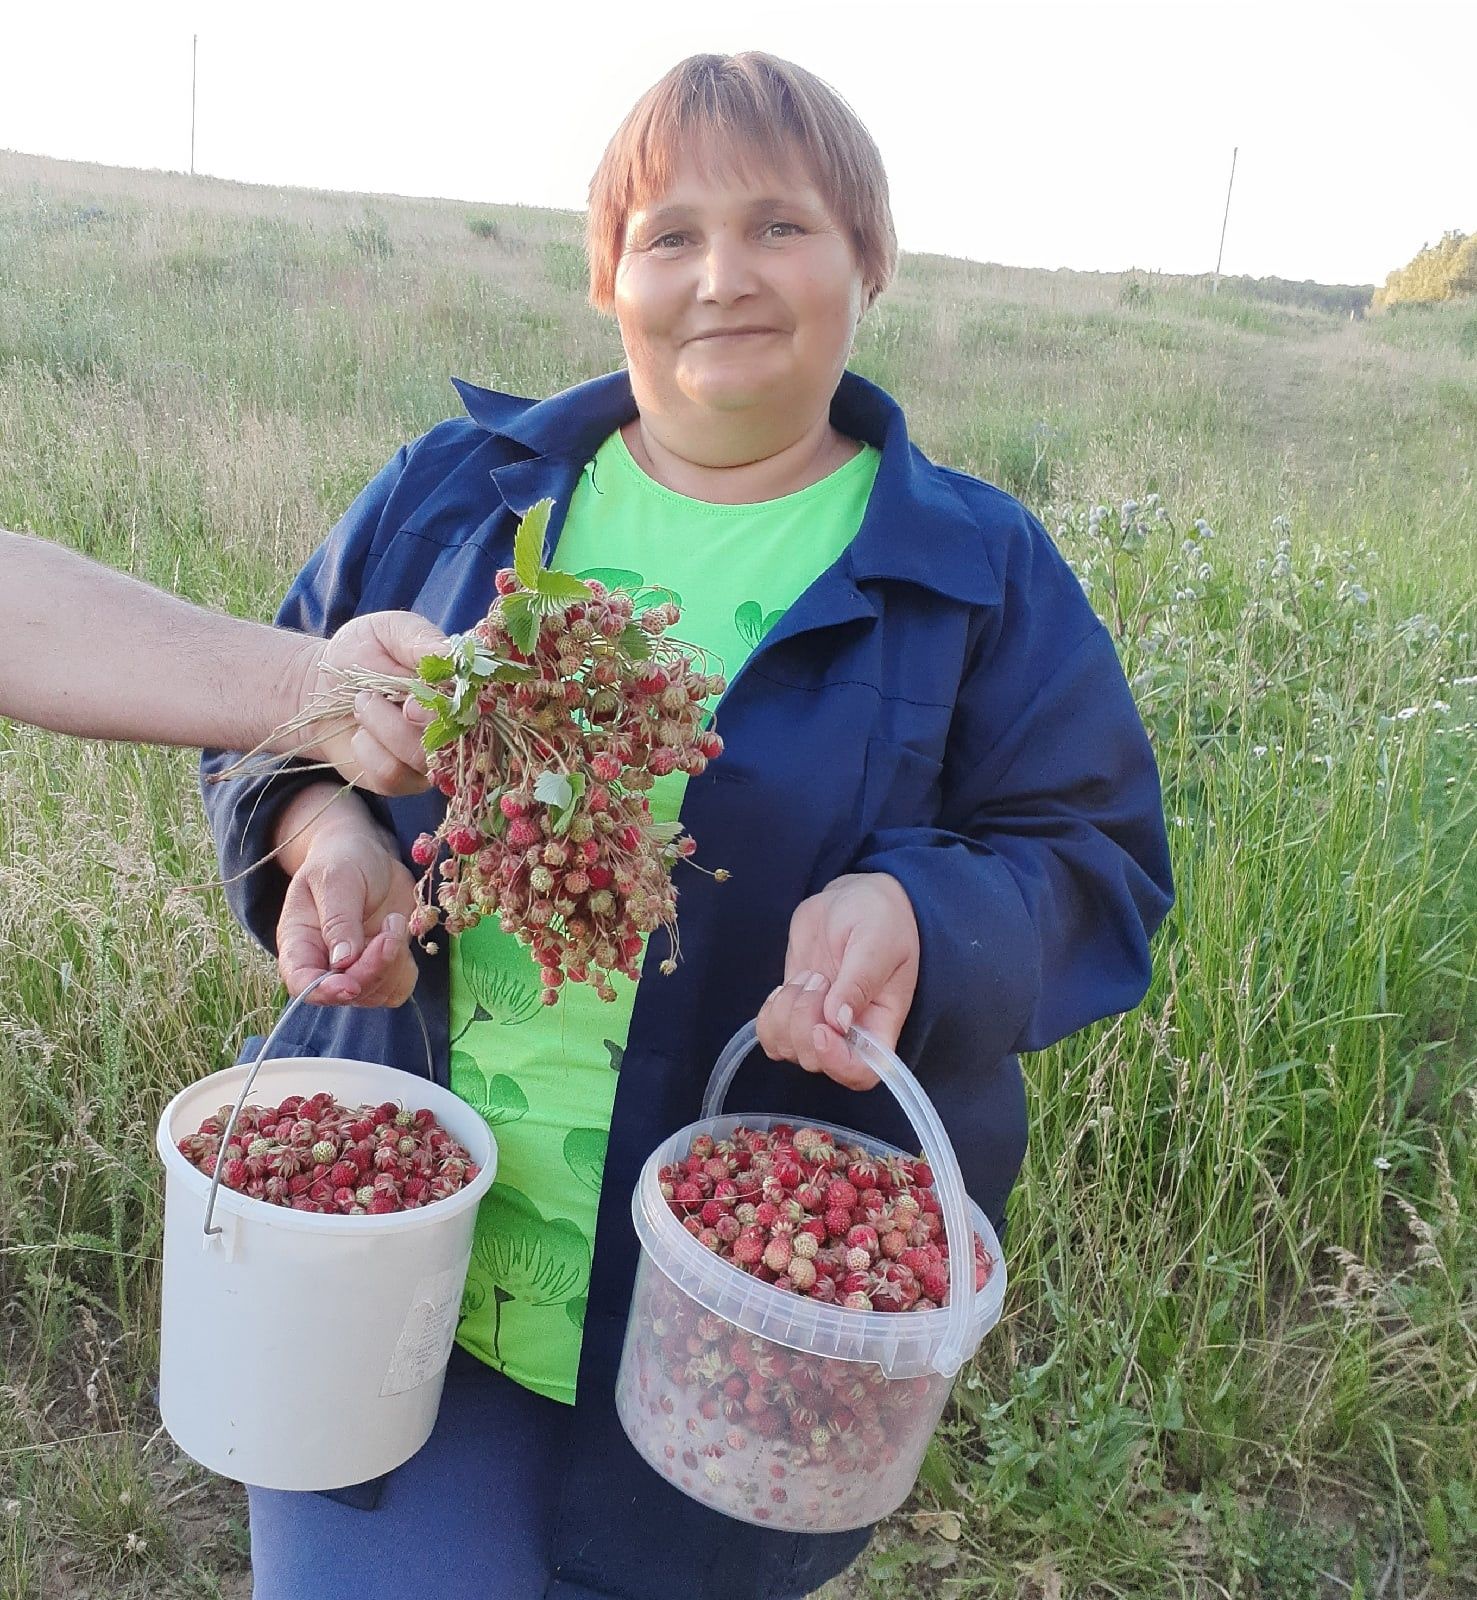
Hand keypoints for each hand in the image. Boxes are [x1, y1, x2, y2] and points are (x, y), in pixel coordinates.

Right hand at [276, 814, 418, 1006]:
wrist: (368, 855)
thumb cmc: (342, 861)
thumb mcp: (335, 879)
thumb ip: (338, 919)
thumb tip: (342, 961)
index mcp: (299, 943)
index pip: (301, 983)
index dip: (323, 991)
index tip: (349, 985)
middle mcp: (324, 964)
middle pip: (346, 992)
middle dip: (373, 967)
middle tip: (389, 929)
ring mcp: (356, 969)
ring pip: (376, 993)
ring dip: (393, 963)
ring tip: (393, 921)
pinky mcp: (385, 967)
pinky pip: (399, 987)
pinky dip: (406, 967)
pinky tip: (400, 933)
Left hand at [285, 611, 448, 794]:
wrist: (319, 682)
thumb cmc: (362, 650)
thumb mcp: (390, 630)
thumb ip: (421, 639)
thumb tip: (451, 656)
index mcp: (459, 689)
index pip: (476, 707)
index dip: (450, 708)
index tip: (412, 701)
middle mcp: (453, 728)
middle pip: (453, 740)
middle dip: (410, 722)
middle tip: (372, 697)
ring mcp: (429, 758)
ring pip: (421, 759)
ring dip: (383, 730)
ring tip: (361, 704)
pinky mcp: (401, 780)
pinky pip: (393, 775)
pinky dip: (368, 752)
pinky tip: (359, 734)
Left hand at [755, 872, 919, 1089]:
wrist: (853, 898)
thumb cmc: (880, 918)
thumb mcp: (878, 942)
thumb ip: (859, 981)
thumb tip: (839, 1022)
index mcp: (881, 1024)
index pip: (863, 1073)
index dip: (838, 1063)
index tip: (823, 1029)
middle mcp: (850, 1034)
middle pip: (817, 1062)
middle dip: (805, 1021)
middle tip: (817, 977)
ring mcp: (819, 1024)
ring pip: (788, 1049)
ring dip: (786, 1013)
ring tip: (807, 976)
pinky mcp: (794, 1011)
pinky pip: (770, 1035)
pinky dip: (769, 1014)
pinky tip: (786, 987)